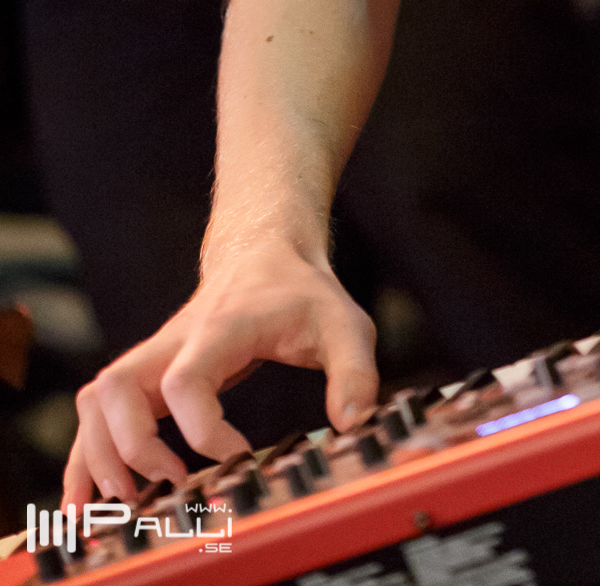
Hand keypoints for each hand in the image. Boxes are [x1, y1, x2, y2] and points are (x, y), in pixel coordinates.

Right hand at [64, 243, 377, 505]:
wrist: (265, 252)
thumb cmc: (301, 291)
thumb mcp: (345, 323)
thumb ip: (355, 372)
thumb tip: (354, 423)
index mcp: (221, 328)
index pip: (187, 382)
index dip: (204, 430)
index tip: (238, 456)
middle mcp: (175, 343)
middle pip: (117, 390)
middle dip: (131, 449)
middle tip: (169, 487)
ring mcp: (155, 357)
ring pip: (96, 401)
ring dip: (97, 455)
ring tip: (121, 503)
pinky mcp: (148, 374)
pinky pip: (97, 412)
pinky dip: (86, 455)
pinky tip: (88, 498)